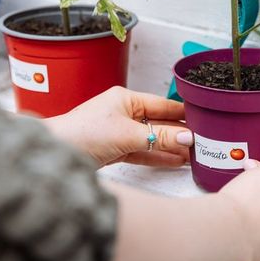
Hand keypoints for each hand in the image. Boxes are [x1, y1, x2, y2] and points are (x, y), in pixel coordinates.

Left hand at [45, 86, 192, 167]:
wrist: (56, 154)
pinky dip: (157, 157)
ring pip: (152, 139)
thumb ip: (159, 137)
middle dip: (179, 133)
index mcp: (125, 99)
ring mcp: (119, 132)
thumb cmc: (83, 133)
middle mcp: (123, 113)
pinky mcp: (115, 150)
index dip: (182, 113)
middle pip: (158, 123)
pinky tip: (174, 162)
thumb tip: (186, 137)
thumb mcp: (128, 134)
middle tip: (202, 142)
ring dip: (171, 147)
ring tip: (193, 156)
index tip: (202, 119)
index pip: (162, 104)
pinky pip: (143, 152)